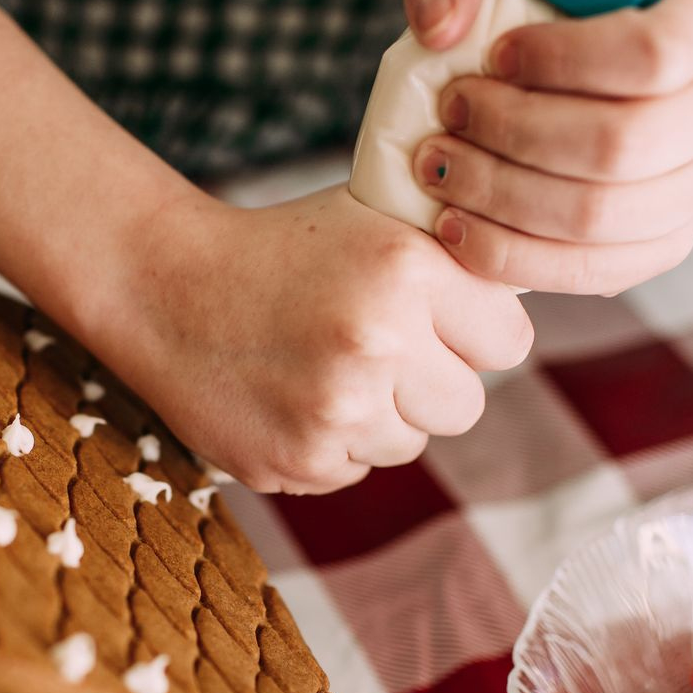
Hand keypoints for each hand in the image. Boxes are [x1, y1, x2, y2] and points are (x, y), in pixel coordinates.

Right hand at [100, 185, 532, 493]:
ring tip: (318, 370)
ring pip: (409, 443)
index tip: (434, 321)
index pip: (508, 342)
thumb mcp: (370, 223)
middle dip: (429, 383)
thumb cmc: (277, 252)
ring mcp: (335, 412)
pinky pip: (353, 468)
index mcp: (406, 269)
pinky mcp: (298, 462)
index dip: (472, 332)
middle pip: (466, 405)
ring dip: (378, 417)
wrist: (165, 290)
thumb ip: (451, 265)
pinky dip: (329, 443)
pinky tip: (287, 397)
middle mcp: (377, 343)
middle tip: (371, 349)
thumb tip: (527, 309)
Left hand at [400, 0, 692, 294]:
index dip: (562, 62)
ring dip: (500, 198)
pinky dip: (507, 255)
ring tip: (436, 170)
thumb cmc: (522, 32)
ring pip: (596, 218)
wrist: (551, 93)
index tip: (491, 58)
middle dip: (514, 137)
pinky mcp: (654, 251)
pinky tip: (453, 227)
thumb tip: (442, 27)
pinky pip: (583, 272)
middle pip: (618, 146)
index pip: (652, 54)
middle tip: (448, 121)